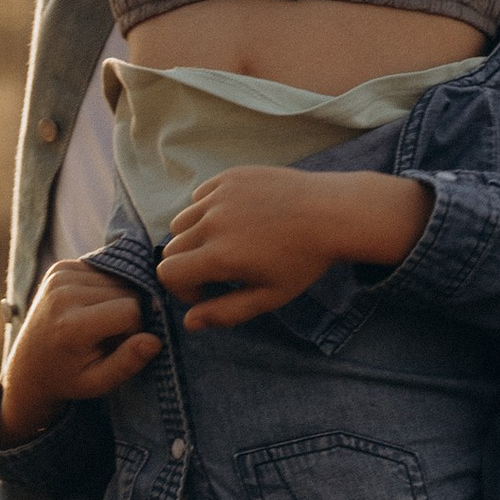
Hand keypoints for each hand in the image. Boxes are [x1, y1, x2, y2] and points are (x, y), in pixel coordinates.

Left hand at [0, 261, 160, 441]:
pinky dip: (104, 289)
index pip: (130, 310)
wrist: (27, 367)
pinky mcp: (60, 268)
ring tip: (96, 325)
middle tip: (106, 338)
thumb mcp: (98, 383)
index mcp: (71, 325)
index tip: (118, 347)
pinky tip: (89, 309)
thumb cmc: (67, 378)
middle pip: (126, 291)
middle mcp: (63, 293)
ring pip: (118, 279)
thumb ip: (127, 363)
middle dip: (127, 315)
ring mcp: (59, 276)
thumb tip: (154, 340)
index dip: (134, 330)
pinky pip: (103, 271)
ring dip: (116, 301)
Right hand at [157, 167, 429, 326]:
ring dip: (193, 237)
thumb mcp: (269, 296)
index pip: (167, 273)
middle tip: (220, 270)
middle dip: (188, 265)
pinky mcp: (229, 177)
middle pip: (171, 248)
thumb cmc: (303, 261)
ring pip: (181, 221)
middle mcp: (212, 222)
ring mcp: (219, 195)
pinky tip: (236, 220)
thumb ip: (225, 312)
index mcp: (220, 256)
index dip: (181, 289)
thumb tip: (189, 322)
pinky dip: (207, 211)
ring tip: (226, 244)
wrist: (332, 212)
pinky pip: (199, 197)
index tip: (207, 291)